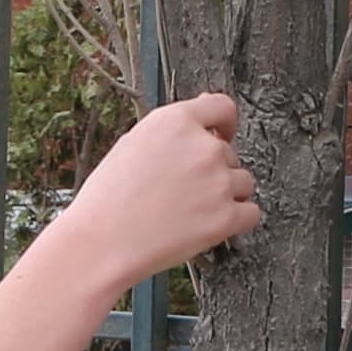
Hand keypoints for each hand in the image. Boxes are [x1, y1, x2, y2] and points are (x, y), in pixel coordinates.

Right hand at [52, 94, 260, 282]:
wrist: (101, 242)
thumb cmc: (109, 198)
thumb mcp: (134, 144)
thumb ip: (173, 131)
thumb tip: (205, 121)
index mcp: (176, 121)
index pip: (222, 107)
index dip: (224, 124)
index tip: (224, 135)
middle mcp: (203, 147)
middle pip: (230, 154)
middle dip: (214, 170)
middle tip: (182, 192)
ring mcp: (218, 182)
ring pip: (243, 183)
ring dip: (226, 195)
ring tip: (190, 211)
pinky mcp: (226, 218)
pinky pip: (250, 213)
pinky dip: (236, 221)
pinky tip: (210, 225)